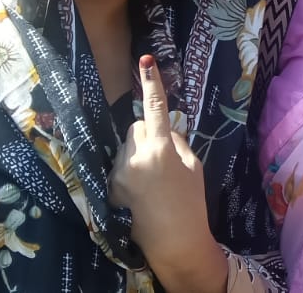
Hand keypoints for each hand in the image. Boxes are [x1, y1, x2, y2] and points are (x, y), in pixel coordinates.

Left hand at [109, 56, 218, 272]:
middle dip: (149, 133)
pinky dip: (130, 170)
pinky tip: (141, 191)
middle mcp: (135, 157)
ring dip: (138, 153)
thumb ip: (176, 143)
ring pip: (127, 146)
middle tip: (164, 158)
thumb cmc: (191, 203)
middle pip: (138, 127)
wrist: (173, 241)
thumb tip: (162, 132)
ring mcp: (119, 173)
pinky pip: (120, 165)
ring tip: (153, 180)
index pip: (156, 109)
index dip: (152, 84)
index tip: (146, 61)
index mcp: (160, 150)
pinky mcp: (109, 187)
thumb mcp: (193, 167)